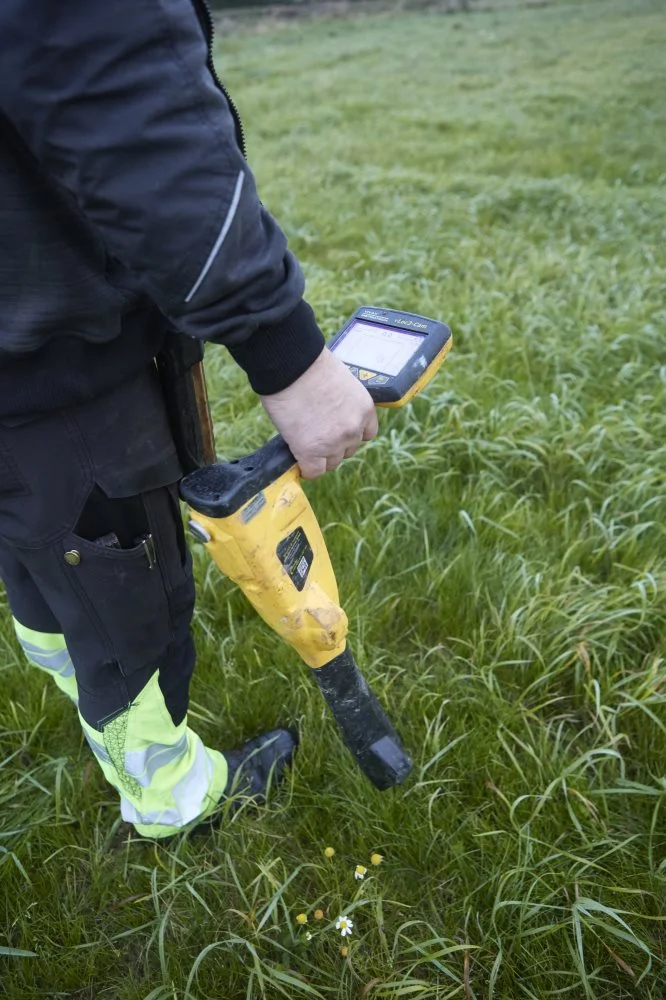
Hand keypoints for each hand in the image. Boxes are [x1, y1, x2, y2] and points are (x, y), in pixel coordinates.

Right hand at [260, 348, 377, 478]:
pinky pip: (312, 472)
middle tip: (314, 431)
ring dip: (318, 456)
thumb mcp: (340, 382)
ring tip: (302, 440)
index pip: (366, 434)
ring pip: (330, 463)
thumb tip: (330, 417)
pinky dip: (305, 468)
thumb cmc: (309, 365)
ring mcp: (333, 443)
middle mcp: (354, 429)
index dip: (349, 433)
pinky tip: (297, 457)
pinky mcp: (311, 452)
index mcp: (364, 409)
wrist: (291, 365)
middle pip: (347, 451)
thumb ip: (342, 404)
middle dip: (333, 444)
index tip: (335, 429)